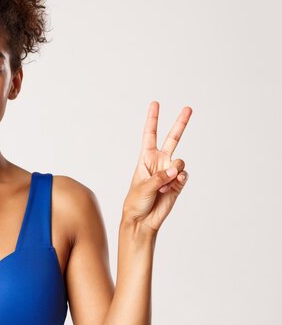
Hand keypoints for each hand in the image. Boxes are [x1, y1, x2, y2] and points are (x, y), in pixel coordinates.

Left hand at [122, 101, 191, 232]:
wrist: (143, 220)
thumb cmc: (136, 201)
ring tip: (163, 185)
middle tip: (188, 108)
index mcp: (146, 158)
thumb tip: (176, 170)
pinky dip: (179, 181)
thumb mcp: (143, 186)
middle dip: (180, 124)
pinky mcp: (178, 183)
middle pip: (172, 138)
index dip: (152, 119)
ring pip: (179, 162)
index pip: (150, 134)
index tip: (155, 104)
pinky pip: (184, 175)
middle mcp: (160, 161)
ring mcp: (170, 171)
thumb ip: (160, 176)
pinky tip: (172, 187)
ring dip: (173, 172)